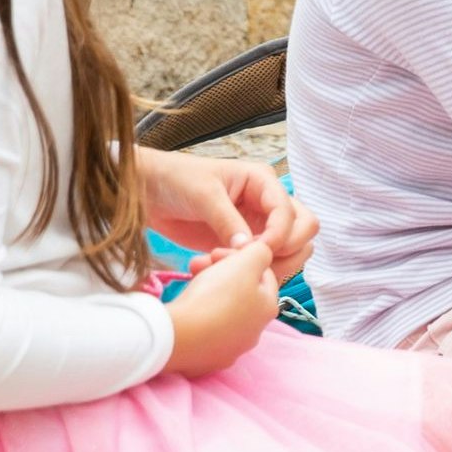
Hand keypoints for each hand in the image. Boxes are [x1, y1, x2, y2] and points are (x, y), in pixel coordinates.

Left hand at [137, 148, 313, 274]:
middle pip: (304, 229)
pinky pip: (264, 261)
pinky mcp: (243, 244)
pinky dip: (252, 270)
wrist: (148, 192)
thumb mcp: (204, 195)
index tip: (258, 250)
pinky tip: (220, 269)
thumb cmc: (177, 181)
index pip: (290, 212)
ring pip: (290, 248)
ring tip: (233, 266)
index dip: (280, 234)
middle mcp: (266, 203)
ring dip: (271, 263)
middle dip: (287, 248)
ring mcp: (257, 224)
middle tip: (255, 261)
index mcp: (263, 182)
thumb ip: (228, 221)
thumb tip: (249, 249)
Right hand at [164, 243, 278, 377]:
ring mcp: (229, 350)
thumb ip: (261, 252)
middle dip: (221, 273)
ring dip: (207, 290)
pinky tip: (183, 307)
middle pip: (240, 293)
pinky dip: (195, 315)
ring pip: (221, 311)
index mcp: (268, 310)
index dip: (241, 257)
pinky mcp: (205, 361)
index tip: (216, 252)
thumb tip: (263, 252)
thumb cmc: (215, 296)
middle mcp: (253, 334)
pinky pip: (203, 330)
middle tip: (197, 263)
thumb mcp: (244, 262)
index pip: (263, 275)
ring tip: (187, 279)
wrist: (176, 337)